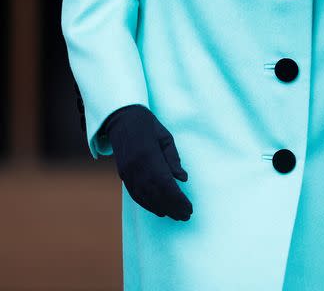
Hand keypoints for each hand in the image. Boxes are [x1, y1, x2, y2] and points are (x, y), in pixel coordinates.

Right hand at [101, 104, 192, 220]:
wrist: (123, 119)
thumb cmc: (148, 126)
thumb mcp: (165, 137)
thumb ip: (173, 159)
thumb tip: (183, 179)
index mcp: (149, 155)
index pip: (165, 184)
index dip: (177, 199)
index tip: (189, 207)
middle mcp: (136, 167)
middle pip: (156, 194)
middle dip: (172, 207)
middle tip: (186, 216)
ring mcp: (128, 173)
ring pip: (145, 197)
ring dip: (161, 209)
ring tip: (175, 215)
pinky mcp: (123, 176)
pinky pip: (136, 195)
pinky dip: (148, 205)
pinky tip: (158, 210)